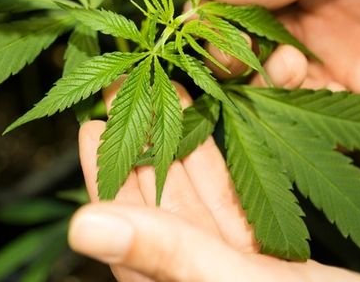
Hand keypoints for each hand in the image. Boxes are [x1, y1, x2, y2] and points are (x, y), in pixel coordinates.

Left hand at [68, 82, 359, 281]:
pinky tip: (223, 136)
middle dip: (145, 148)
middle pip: (160, 210)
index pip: (126, 232)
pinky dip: (233, 172)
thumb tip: (81, 225)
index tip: (92, 126)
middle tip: (131, 95)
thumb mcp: (231, 280)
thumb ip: (164, 252)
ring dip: (187, 152)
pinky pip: (243, 211)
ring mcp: (239, 274)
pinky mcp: (278, 268)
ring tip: (173, 98)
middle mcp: (202, 280)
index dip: (106, 177)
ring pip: (201, 204)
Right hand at [206, 0, 359, 112]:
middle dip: (230, 55)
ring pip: (284, 87)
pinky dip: (300, 114)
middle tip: (219, 57)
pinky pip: (330, 118)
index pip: (249, 2)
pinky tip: (289, 97)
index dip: (217, 15)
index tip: (186, 25)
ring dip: (264, 83)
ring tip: (275, 65)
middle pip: (257, 49)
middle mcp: (325, 24)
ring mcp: (352, 64)